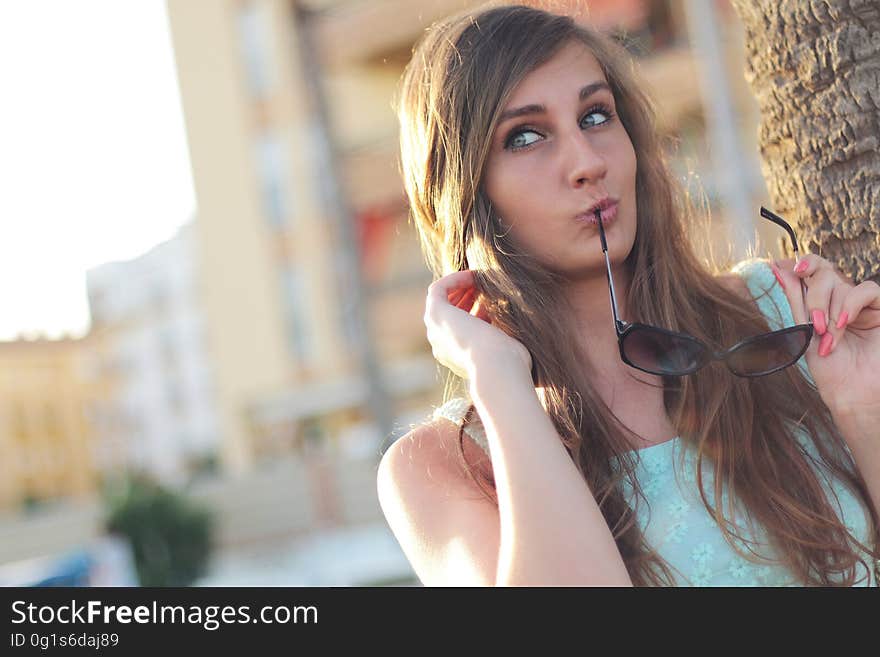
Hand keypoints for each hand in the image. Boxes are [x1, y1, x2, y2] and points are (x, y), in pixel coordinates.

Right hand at [423, 269, 531, 380]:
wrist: (498, 366)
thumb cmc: (511, 360)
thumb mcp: (507, 343)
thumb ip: (503, 330)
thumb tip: (508, 310)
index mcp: (457, 358)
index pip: (462, 328)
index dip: (476, 311)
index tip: (494, 301)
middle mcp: (442, 346)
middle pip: (450, 314)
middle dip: (467, 297)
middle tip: (485, 287)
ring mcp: (436, 330)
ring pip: (443, 301)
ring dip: (460, 287)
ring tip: (480, 278)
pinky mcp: (435, 314)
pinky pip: (438, 289)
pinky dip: (454, 279)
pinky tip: (474, 274)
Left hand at [772, 255, 879, 418]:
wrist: (851, 392)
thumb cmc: (829, 367)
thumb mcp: (805, 329)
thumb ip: (796, 298)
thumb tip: (776, 266)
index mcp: (820, 303)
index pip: (813, 270)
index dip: (804, 264)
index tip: (792, 269)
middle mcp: (840, 299)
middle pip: (824, 273)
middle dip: (816, 298)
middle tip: (815, 325)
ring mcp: (861, 304)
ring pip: (842, 283)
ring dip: (831, 310)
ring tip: (829, 337)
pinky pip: (867, 290)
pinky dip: (851, 304)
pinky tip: (844, 323)